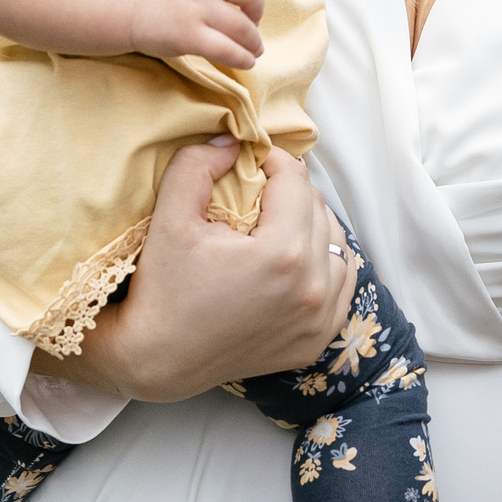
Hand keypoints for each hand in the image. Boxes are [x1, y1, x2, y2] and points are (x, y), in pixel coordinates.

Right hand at [43, 140, 355, 400]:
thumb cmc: (163, 288)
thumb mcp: (171, 217)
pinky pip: (342, 284)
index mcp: (282, 254)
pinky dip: (325, 264)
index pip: (294, 180)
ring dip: (311, 225)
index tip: (249, 162)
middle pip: (317, 208)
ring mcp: (320, 318)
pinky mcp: (318, 338)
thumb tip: (232, 142)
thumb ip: (197, 165)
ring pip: (336, 244)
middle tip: (256, 193)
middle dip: (289, 192)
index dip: (270, 161)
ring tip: (276, 224)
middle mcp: (313, 287)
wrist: (159, 359)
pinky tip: (296, 259)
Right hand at [125, 0, 277, 69]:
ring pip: (243, 27)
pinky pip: (228, 50)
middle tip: (252, 22)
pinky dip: (243, 58)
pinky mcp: (189, 36)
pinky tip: (246, 61)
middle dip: (258, 11)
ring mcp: (196, 8)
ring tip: (253, 47)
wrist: (125, 6)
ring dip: (254, 41)